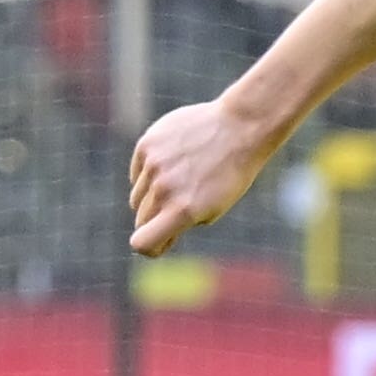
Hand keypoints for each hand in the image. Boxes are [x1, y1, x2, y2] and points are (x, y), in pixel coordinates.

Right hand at [128, 98, 277, 256]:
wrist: (238, 128)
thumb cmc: (230, 174)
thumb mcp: (214, 208)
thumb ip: (181, 225)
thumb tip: (156, 237)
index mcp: (183, 211)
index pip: (142, 243)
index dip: (148, 248)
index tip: (160, 242)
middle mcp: (164, 190)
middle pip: (141, 219)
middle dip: (156, 221)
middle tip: (178, 208)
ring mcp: (153, 166)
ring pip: (138, 196)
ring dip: (153, 196)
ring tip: (182, 182)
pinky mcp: (147, 145)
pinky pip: (137, 173)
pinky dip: (150, 174)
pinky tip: (174, 164)